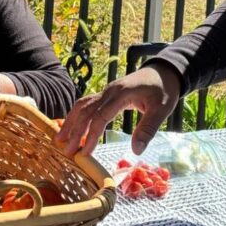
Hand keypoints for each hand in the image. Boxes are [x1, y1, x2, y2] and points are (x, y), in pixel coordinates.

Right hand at [56, 63, 181, 156]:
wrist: (164, 72)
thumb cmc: (164, 91)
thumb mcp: (162, 110)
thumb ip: (148, 129)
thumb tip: (136, 151)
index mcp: (122, 94)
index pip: (101, 116)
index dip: (92, 136)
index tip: (85, 153)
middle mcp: (110, 91)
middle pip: (86, 111)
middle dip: (75, 131)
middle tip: (67, 152)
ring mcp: (106, 91)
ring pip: (82, 105)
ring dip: (70, 122)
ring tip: (61, 140)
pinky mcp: (106, 94)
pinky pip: (86, 104)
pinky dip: (76, 116)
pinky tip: (71, 128)